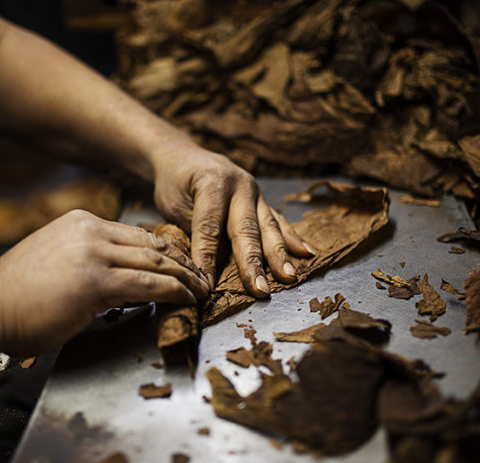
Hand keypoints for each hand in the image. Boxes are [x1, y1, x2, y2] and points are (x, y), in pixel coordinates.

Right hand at [0, 210, 208, 354]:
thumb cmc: (15, 296)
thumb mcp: (54, 261)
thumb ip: (87, 260)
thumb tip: (117, 278)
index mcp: (80, 223)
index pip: (136, 234)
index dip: (166, 250)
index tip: (182, 264)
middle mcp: (90, 231)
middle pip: (152, 244)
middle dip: (183, 263)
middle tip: (201, 277)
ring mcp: (93, 254)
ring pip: (156, 261)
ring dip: (185, 278)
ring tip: (202, 291)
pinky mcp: (96, 282)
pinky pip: (148, 284)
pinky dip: (174, 292)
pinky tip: (188, 299)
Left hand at [151, 143, 312, 297]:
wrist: (182, 155)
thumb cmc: (176, 183)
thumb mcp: (174, 206)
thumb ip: (197, 233)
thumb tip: (209, 272)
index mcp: (212, 182)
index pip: (210, 227)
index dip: (208, 259)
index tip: (207, 286)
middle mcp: (239, 184)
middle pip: (246, 229)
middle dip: (253, 262)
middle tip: (260, 289)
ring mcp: (254, 191)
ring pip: (267, 226)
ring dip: (278, 254)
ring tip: (288, 276)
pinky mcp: (261, 199)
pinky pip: (277, 220)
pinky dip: (290, 237)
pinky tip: (304, 252)